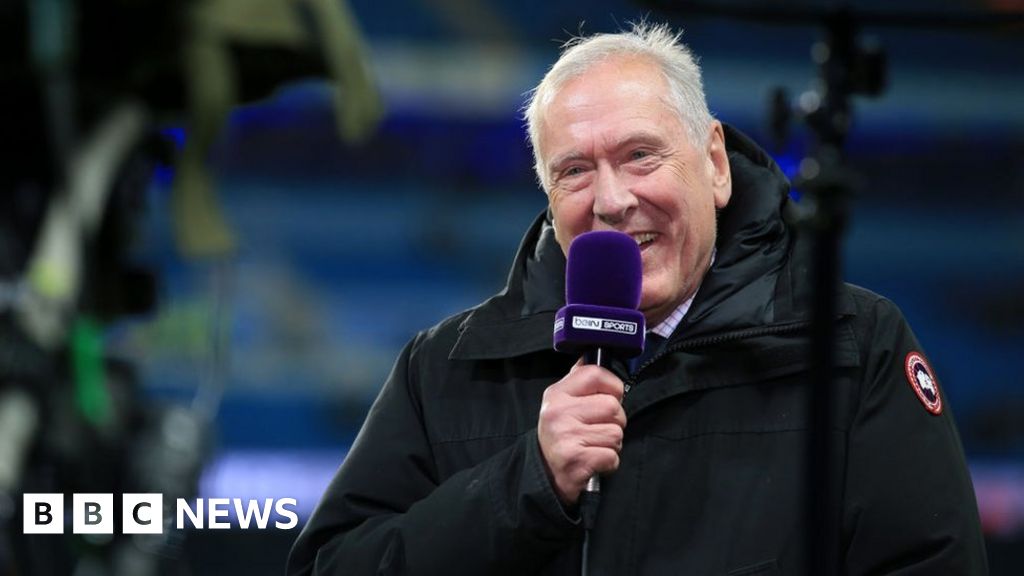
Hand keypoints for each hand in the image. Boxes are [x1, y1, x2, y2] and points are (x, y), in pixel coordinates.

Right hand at [537, 360, 626, 505]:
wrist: (545, 475)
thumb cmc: (560, 436)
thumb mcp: (561, 403)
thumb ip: (578, 380)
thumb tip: (591, 354)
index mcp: (557, 394)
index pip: (595, 373)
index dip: (613, 386)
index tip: (610, 397)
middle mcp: (558, 412)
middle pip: (613, 406)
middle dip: (615, 422)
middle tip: (599, 429)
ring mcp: (566, 436)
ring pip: (616, 433)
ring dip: (612, 444)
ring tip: (594, 446)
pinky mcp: (575, 460)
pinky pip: (612, 456)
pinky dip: (609, 463)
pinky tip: (594, 461)